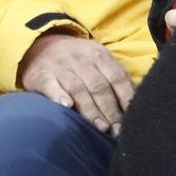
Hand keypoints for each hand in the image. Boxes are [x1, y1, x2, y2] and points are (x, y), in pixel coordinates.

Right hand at [18, 32, 134, 133]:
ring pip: (78, 89)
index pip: (118, 78)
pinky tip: (66, 106)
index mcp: (100, 56)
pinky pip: (50, 85)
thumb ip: (115, 79)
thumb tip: (135, 105)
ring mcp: (61, 67)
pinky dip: (58, 95)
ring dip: (90, 110)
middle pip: (99, 87)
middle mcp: (81, 60)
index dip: (126, 99)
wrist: (39, 45)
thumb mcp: (98, 61)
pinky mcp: (41, 74)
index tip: (132, 119)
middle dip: (110, 110)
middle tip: (117, 131)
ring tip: (100, 127)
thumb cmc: (77, 61)